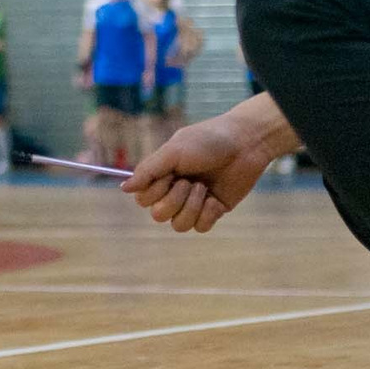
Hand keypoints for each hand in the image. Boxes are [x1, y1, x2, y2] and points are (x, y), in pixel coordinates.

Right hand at [121, 93, 296, 232]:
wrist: (245, 144)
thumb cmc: (208, 140)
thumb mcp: (174, 150)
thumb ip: (148, 170)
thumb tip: (123, 188)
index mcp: (162, 175)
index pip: (143, 199)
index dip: (153, 193)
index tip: (168, 176)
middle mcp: (174, 191)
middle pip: (158, 215)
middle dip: (174, 200)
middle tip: (189, 182)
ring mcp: (193, 203)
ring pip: (178, 225)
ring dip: (192, 207)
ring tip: (204, 188)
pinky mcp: (213, 211)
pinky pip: (200, 228)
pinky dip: (207, 214)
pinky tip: (215, 199)